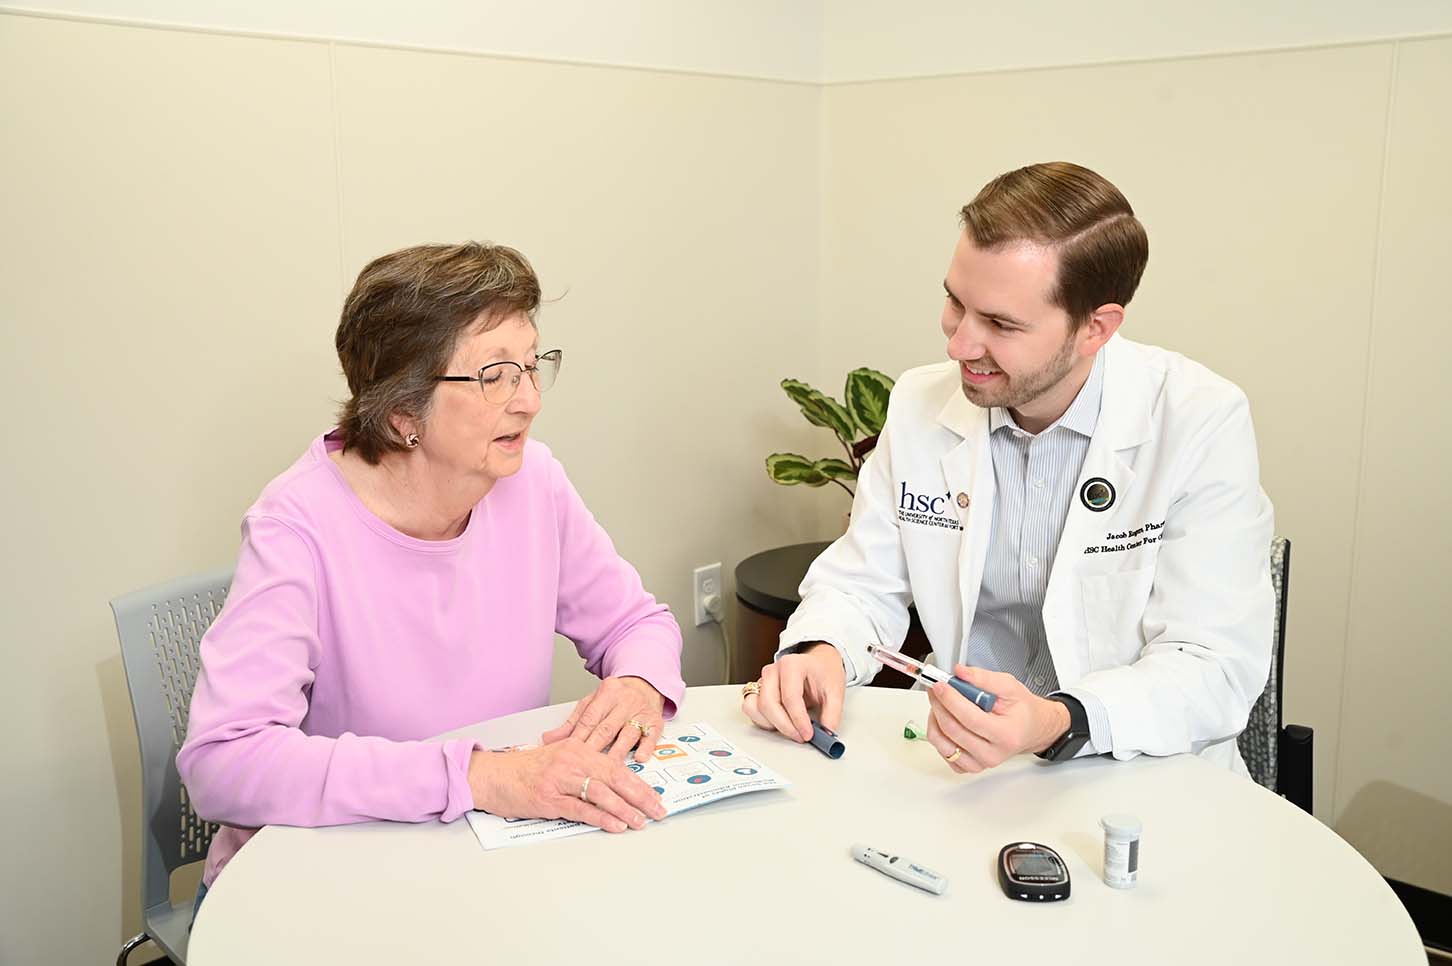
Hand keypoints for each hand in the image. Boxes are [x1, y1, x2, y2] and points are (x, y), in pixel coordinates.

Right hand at [468, 738, 666, 833]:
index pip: (616, 766)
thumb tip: (614, 785)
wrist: (492, 775)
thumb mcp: (559, 759)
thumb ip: (584, 767)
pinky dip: (601, 817)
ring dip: (625, 809)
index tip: (655, 797)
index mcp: (578, 749)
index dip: (639, 783)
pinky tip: (615, 825)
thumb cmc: (525, 770)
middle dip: (641, 796)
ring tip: (641, 821)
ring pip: (601, 793)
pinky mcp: (548, 798)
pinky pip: (580, 809)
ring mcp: (559, 779)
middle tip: (658, 810)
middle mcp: (572, 760)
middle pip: (615, 777)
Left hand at [540, 675, 665, 762]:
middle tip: (584, 769)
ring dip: (618, 753)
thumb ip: (572, 723)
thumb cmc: (615, 698)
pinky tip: (640, 758)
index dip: (579, 738)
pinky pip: (652, 736)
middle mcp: (625, 701)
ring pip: (628, 734)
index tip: (569, 755)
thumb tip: (548, 739)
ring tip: (608, 771)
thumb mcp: (592, 703)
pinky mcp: (656, 721)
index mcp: (607, 693)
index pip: (590, 719)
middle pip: (607, 728)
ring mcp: (642, 711)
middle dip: (594, 749)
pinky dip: (646, 748)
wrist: (645, 685)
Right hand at [741, 642, 844, 741]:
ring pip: (754, 707)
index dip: (798, 720)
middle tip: (801, 736)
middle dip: (784, 726)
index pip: (790, 697)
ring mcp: (762, 680)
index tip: (808, 734)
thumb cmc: (823, 672)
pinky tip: (779, 724)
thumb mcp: (835, 691)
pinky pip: (751, 709)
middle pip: (768, 703)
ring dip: (771, 724)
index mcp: (792, 664)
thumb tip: (826, 733)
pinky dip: (762, 721)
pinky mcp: (758, 691)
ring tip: (791, 729)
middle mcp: (773, 671)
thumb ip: (832, 713)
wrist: (817, 664)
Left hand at [924, 666, 1068, 774]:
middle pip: (952, 730)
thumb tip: (959, 672)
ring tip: (941, 703)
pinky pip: (943, 752)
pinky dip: (938, 733)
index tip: (940, 685)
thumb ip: (983, 678)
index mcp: (1005, 735)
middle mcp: (991, 754)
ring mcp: (979, 763)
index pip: (969, 718)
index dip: (950, 700)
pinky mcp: (968, 767)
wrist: (1029, 729)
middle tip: (935, 688)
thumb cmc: (1021, 710)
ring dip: (935, 718)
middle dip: (939, 705)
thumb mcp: (1009, 686)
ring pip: (942, 743)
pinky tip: (946, 719)